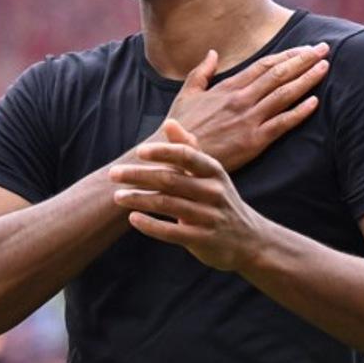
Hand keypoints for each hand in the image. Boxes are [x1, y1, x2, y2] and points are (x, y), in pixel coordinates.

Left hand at [110, 120, 268, 271]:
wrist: (249, 239)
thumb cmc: (220, 201)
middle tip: (114, 173)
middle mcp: (214, 192)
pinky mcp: (203, 240)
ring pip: (167, 204)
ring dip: (139, 198)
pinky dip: (150, 225)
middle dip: (139, 175)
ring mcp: (209, 217)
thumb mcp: (212, 174)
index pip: (187, 156)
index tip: (139, 152)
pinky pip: (171, 232)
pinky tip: (133, 218)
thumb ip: (189, 149)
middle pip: (170, 179)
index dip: (162, 152)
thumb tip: (169, 123)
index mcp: (214, 172)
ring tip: (118, 197)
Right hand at [159, 43, 328, 171]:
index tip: (305, 48)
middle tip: (324, 49)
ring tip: (324, 67)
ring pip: (284, 94)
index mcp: (228, 87)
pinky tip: (315, 102)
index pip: (265, 65)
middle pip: (279, 74)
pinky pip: (282, 123)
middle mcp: (242, 99)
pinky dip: (299, 112)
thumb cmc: (180, 127)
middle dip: (304, 60)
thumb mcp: (187, 94)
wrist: (174, 156)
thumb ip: (201, 72)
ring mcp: (249, 119)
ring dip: (307, 79)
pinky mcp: (254, 141)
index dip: (288, 55)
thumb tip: (212, 53)